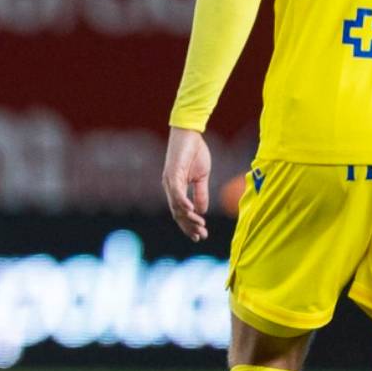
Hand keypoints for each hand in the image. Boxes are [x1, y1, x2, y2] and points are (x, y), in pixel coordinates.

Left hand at [162, 126, 212, 241]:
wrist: (190, 133)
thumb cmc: (195, 152)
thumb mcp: (201, 177)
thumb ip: (200, 194)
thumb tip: (201, 212)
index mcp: (176, 189)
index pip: (181, 213)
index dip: (189, 226)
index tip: (201, 236)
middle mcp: (170, 188)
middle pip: (177, 214)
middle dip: (189, 227)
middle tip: (201, 236)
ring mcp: (170, 182)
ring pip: (177, 206)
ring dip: (189, 218)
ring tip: (200, 227)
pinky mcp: (172, 173)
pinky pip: (177, 192)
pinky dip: (184, 203)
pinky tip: (192, 212)